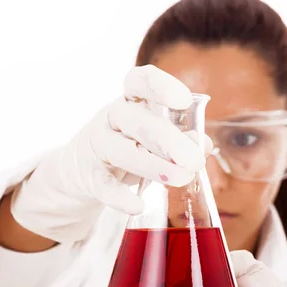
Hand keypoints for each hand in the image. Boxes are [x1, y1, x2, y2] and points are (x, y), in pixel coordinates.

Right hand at [10, 65, 211, 242]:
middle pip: (138, 122)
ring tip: (180, 178)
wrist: (81, 168)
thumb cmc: (130, 144)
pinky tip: (138, 205)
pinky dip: (120, 197)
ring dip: (152, 166)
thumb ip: (181, 138)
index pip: (139, 81)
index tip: (183, 100)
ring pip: (122, 152)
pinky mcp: (91, 175)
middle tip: (194, 159)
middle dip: (168, 139)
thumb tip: (204, 144)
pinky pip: (104, 185)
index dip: (160, 86)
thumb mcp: (155, 138)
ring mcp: (99, 145)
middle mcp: (113, 117)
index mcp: (132, 100)